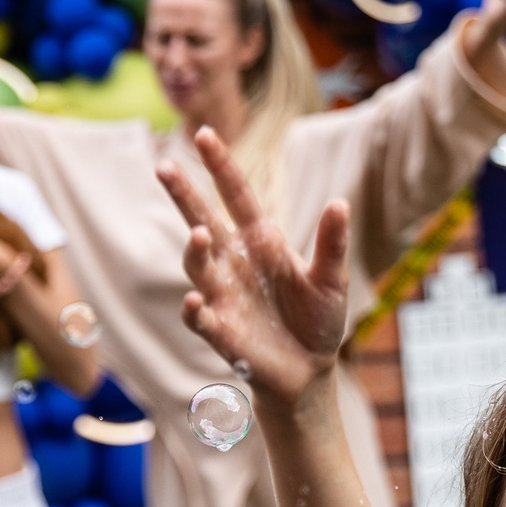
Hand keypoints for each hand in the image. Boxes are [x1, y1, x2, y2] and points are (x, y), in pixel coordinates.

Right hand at [159, 128, 349, 402]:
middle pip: (202, 220)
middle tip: (165, 167)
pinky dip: (196, 309)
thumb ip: (332, 244)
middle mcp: (234, 263)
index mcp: (261, 242)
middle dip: (183, 195)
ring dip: (195, 251)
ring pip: (197, 266)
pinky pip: (200, 317)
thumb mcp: (331, 280)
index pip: (236, 196)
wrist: (310, 371)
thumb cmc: (318, 320)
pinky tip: (197, 301)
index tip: (203, 134)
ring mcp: (223, 295)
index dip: (220, 167)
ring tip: (199, 235)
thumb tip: (340, 203)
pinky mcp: (220, 331)